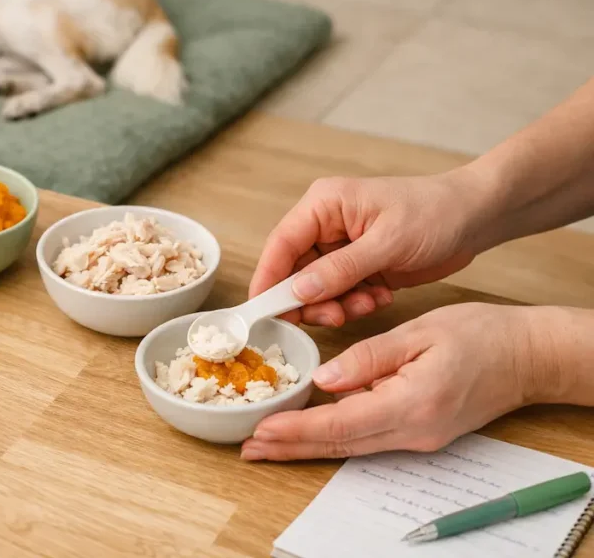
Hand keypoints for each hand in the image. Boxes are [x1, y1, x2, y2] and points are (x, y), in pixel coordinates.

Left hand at [240, 303, 574, 460]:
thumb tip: (324, 378)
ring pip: (351, 444)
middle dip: (291, 447)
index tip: (262, 430)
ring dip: (307, 445)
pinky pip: (368, 436)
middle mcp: (413, 430)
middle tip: (249, 447)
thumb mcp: (420, 333)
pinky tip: (309, 430)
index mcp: (410, 404)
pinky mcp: (419, 431)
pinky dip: (333, 435)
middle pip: (340, 444)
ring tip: (267, 442)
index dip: (297, 430)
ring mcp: (418, 436)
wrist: (529, 358)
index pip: (340, 424)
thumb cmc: (482, 336)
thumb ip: (368, 357)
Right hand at [250, 171, 489, 326]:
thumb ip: (340, 270)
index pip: (281, 245)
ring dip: (337, 305)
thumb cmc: (435, 213)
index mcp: (324, 205)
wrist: (475, 218)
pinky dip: (355, 303)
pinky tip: (381, 296)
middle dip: (311, 300)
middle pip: (293, 272)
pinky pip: (339, 295)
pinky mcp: (357, 266)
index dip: (269, 280)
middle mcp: (325, 225)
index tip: (264, 312)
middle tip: (335, 317)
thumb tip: (296, 292)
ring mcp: (340, 247)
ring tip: (368, 303)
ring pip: (316, 289)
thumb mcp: (387, 243)